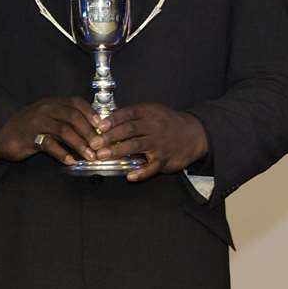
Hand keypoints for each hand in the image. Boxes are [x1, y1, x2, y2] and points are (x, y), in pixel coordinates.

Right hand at [0, 96, 101, 166]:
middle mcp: (46, 109)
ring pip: (63, 130)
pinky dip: (62, 154)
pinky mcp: (29, 138)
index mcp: (53, 102)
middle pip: (73, 117)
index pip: (76, 102)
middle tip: (100, 145)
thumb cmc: (29, 127)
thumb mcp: (48, 118)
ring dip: (79, 144)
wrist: (2, 133)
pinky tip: (71, 161)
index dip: (91, 113)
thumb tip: (92, 130)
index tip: (104, 126)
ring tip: (89, 156)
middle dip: (89, 132)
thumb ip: (66, 120)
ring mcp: (37, 122)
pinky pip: (49, 145)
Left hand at [87, 103, 207, 182]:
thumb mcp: (152, 112)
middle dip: (110, 137)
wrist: (193, 134)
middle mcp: (154, 126)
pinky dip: (141, 173)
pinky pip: (151, 167)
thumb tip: (106, 121)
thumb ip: (132, 116)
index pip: (128, 114)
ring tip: (102, 156)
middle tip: (94, 143)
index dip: (112, 119)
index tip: (99, 125)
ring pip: (137, 146)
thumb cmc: (167, 123)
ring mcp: (159, 143)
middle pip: (129, 130)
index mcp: (149, 112)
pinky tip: (129, 176)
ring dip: (118, 151)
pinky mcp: (165, 158)